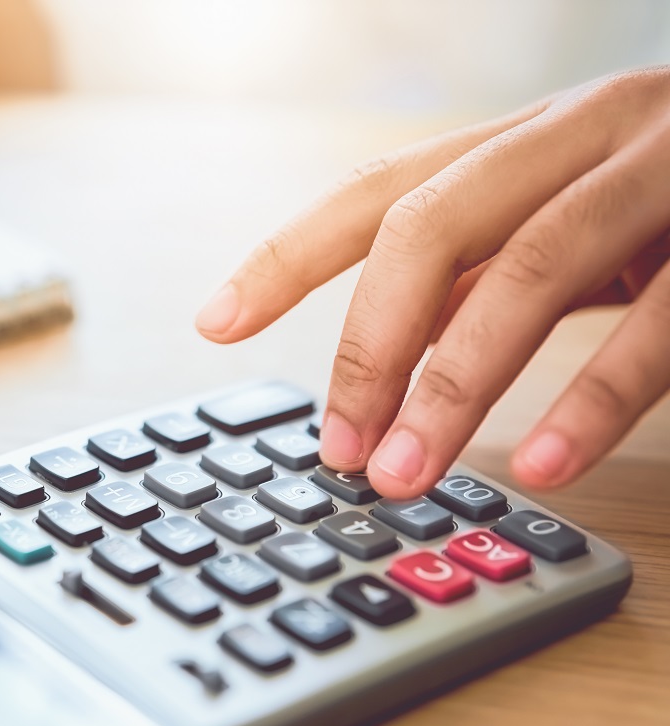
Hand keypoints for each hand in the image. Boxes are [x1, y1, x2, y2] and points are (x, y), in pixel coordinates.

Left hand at [196, 67, 669, 499]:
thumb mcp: (566, 225)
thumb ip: (481, 276)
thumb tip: (381, 362)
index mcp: (522, 143)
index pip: (376, 193)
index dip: (286, 256)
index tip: (215, 323)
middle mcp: (580, 136)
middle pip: (433, 224)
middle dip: (370, 343)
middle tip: (337, 448)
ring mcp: (663, 172)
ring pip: (531, 267)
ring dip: (454, 382)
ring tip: (404, 474)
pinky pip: (663, 321)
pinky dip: (595, 398)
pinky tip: (539, 463)